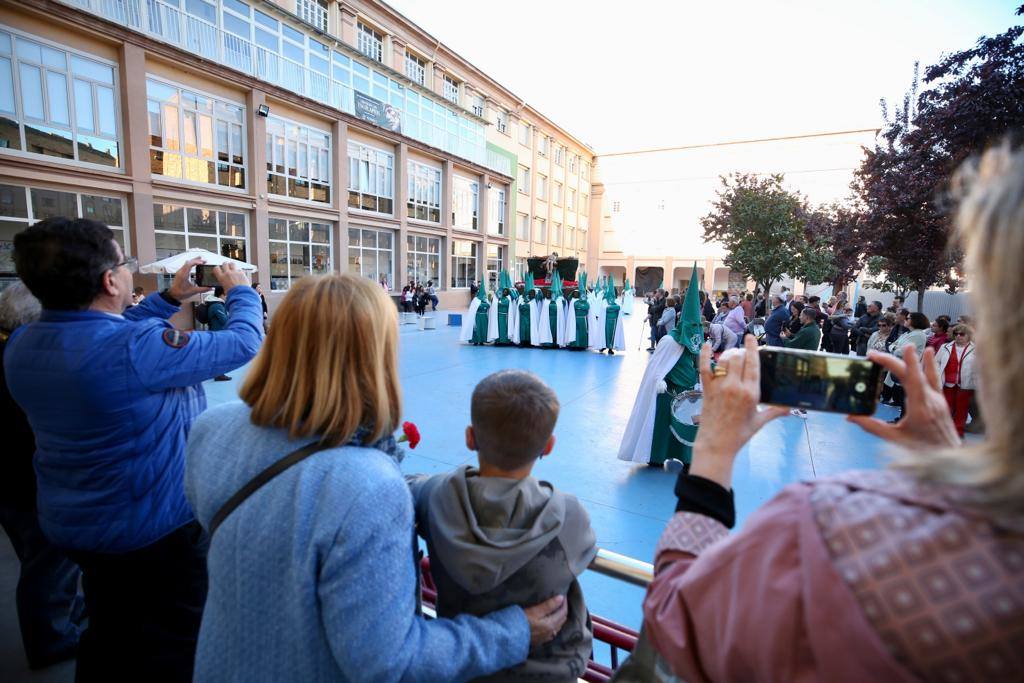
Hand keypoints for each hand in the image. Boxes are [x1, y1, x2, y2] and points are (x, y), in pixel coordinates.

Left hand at [168, 257, 210, 300]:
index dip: (196, 262)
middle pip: (188, 262)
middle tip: (204, 261)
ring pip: (187, 263)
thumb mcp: (193, 291)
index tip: (202, 262)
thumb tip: (210, 287)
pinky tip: (195, 265)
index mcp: (183, 275)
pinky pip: (185, 265)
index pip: (189, 264)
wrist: (173, 295)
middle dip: (197, 260)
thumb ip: (202, 289)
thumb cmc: (180, 293)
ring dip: (194, 261)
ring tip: (200, 260)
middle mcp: (181, 272)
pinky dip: (191, 264)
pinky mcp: (180, 273)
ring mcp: (180, 272)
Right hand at [214, 261, 250, 294]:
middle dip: (225, 265)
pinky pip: (240, 269)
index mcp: (222, 278)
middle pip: (224, 264)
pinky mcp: (242, 273)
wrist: (242, 295)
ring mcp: (235, 272)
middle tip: (226, 268)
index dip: (217, 268)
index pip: (216, 268)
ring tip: (232, 268)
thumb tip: (221, 295)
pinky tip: (239, 274)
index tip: (218, 270)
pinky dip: (239, 271)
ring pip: (232, 264)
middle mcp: (228, 273)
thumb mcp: (224, 293)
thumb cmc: (233, 295)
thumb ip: (221, 292)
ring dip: (232, 265)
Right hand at [523, 595, 567, 645]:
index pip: (563, 612)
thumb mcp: (534, 611)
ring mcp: (546, 637)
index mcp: (551, 624)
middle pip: (562, 619)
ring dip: (560, 617)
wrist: (509, 637)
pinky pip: (553, 631)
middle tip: (561, 600)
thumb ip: (548, 605)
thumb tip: (561, 598)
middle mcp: (551, 632)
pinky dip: (555, 624)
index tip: (563, 594)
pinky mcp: (540, 640)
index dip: (564, 602)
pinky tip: (551, 621)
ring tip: (557, 609)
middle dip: (563, 609)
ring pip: (558, 626)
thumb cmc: (520, 622)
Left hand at [690, 335, 788, 488]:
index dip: (752, 348)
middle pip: (738, 359)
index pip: (753, 364)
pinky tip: (707, 345)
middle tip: (742, 353)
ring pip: (724, 361)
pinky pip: (704, 368)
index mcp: (751, 394)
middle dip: (741, 352)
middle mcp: (735, 387)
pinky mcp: (707, 390)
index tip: (751, 338)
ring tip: (732, 355)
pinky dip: (705, 356)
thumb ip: (775, 411)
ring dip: (728, 354)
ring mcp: (719, 387)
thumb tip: (791, 408)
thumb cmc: (739, 434)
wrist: (717, 445)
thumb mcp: (760, 422)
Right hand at [848, 346, 960, 448]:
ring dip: (917, 359)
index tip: (905, 346)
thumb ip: (873, 427)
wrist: (950, 458)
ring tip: (910, 346)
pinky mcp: (941, 402)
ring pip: (928, 373)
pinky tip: (928, 356)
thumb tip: (851, 417)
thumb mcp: (895, 439)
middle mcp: (931, 400)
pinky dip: (930, 366)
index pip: (914, 379)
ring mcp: (938, 400)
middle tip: (873, 355)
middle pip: (913, 373)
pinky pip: (935, 379)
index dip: (909, 361)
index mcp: (920, 408)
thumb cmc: (923, 451)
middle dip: (893, 361)